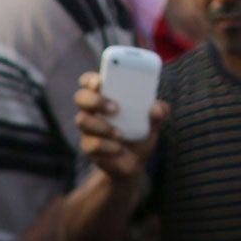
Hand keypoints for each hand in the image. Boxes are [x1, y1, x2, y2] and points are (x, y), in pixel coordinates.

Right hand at [74, 72, 166, 187]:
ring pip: (82, 120)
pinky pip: (91, 144)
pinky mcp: (88, 147)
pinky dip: (106, 146)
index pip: (89, 81)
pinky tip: (118, 149)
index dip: (90, 79)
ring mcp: (87, 128)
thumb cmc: (140, 133)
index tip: (100, 82)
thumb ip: (159, 111)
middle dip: (95, 100)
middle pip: (81, 97)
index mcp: (105, 96)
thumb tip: (157, 108)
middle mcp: (92, 110)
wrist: (135, 162)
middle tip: (115, 108)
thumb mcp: (153, 121)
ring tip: (120, 134)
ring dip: (102, 126)